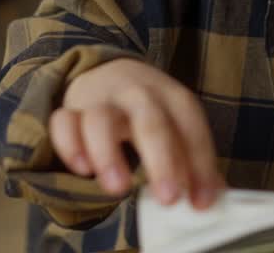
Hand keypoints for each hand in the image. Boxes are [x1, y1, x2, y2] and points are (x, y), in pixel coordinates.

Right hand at [50, 58, 224, 209]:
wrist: (107, 71)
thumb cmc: (147, 109)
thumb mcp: (176, 124)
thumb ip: (192, 160)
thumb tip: (209, 199)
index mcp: (172, 97)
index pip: (191, 127)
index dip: (200, 165)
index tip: (202, 202)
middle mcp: (138, 94)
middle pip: (150, 122)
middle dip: (162, 161)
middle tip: (169, 199)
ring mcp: (101, 99)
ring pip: (101, 120)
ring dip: (109, 154)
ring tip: (118, 189)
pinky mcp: (71, 109)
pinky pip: (64, 122)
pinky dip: (70, 145)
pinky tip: (82, 169)